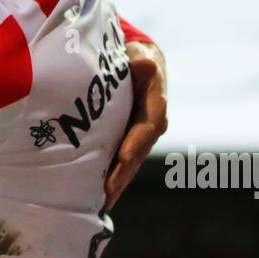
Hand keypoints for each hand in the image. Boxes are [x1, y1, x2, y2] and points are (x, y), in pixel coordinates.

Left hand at [104, 40, 167, 208]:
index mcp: (156, 102)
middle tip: (108, 193)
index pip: (147, 125)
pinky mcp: (133, 141)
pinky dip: (115, 177)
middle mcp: (154, 123)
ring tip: (104, 201)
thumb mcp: (138, 56)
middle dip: (124, 173)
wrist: (141, 64)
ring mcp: (144, 135)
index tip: (122, 158)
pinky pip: (125, 162)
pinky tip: (102, 195)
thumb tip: (145, 65)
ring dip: (119, 181)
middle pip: (139, 152)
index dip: (136, 142)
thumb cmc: (135, 58)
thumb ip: (139, 62)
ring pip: (132, 162)